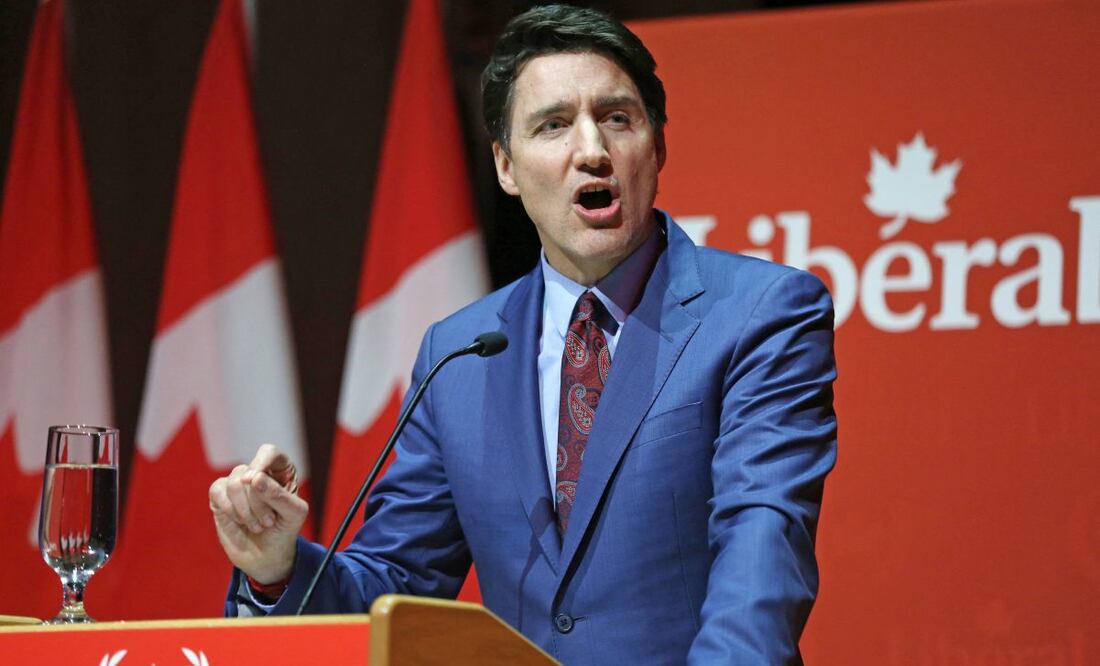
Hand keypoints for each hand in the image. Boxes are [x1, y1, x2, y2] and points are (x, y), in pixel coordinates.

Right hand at [209, 444, 308, 583]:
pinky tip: (240, 522)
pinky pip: (217, 490)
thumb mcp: (293, 514)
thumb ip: (278, 494)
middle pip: (251, 472)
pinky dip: (230, 510)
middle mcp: (258, 472)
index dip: (262, 463)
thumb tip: (254, 477)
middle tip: (268, 522)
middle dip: (259, 503)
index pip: (269, 452)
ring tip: (257, 525)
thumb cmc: (284, 531)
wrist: (266, 557)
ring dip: (246, 510)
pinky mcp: (220, 495)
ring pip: (235, 482)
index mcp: (281, 471)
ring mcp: (237, 482)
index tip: (257, 479)